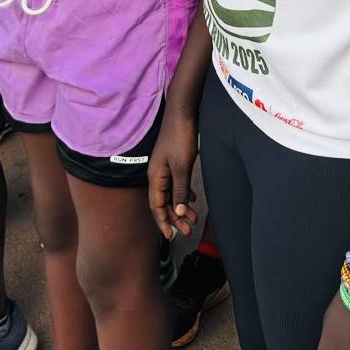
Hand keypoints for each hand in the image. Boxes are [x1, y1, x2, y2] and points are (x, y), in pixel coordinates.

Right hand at [148, 110, 198, 239]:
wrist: (182, 112)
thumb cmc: (180, 136)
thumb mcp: (182, 166)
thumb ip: (179, 189)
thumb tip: (178, 212)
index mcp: (156, 176)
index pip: (157, 206)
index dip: (163, 222)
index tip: (171, 237)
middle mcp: (157, 174)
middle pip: (164, 202)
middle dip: (175, 218)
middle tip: (188, 231)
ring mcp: (164, 167)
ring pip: (171, 193)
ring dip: (181, 206)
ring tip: (193, 218)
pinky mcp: (172, 161)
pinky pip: (175, 183)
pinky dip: (183, 193)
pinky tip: (191, 198)